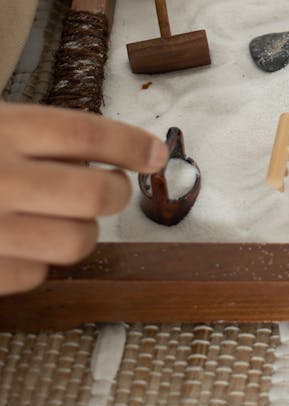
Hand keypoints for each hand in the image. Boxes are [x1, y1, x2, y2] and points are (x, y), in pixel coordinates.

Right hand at [0, 102, 168, 294]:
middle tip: (109, 188)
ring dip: (80, 229)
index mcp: (3, 131)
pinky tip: (19, 241)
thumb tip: (115, 151)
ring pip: (78, 240)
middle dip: (116, 192)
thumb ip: (39, 134)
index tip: (155, 153)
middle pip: (95, 193)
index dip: (130, 144)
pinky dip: (38, 259)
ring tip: (56, 215)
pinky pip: (38, 274)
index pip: (85, 134)